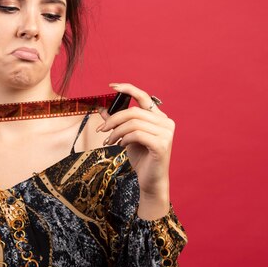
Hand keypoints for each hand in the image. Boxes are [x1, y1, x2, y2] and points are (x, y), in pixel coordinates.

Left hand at [97, 83, 174, 198]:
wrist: (151, 181)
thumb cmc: (141, 158)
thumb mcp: (126, 136)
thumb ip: (117, 122)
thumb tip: (102, 108)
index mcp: (159, 117)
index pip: (143, 96)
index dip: (128, 88)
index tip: (112, 86)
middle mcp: (166, 122)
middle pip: (133, 111)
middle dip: (113, 119)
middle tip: (101, 129)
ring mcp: (166, 133)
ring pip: (133, 123)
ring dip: (116, 132)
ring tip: (109, 141)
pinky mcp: (162, 145)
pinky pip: (137, 134)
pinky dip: (124, 138)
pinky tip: (121, 145)